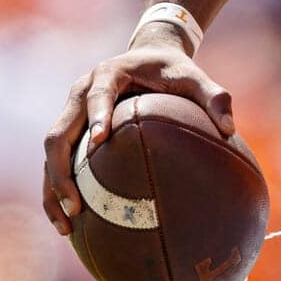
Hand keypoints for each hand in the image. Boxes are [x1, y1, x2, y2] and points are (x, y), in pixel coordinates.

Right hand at [41, 32, 233, 235]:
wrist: (151, 55)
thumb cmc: (175, 70)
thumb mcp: (197, 77)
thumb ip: (215, 97)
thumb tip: (230, 130)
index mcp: (108, 74)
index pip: (97, 94)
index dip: (96, 116)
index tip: (100, 140)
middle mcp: (81, 92)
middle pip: (58, 133)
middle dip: (61, 172)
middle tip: (77, 206)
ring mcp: (71, 111)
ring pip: (50, 153)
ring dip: (53, 190)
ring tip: (68, 226)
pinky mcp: (70, 129)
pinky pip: (57, 161)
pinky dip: (58, 190)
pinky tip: (71, 222)